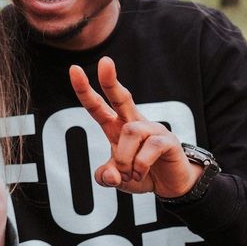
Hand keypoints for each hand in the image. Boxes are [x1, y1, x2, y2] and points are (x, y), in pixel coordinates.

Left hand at [69, 57, 202, 197]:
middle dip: (110, 80)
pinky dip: (139, 165)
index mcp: (116, 127)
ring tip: (129, 173)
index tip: (74, 69)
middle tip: (105, 61)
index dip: (85, 90)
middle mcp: (133, 122)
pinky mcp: (167, 140)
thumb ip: (107, 177)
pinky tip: (140, 174)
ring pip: (130, 131)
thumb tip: (110, 176)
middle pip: (121, 97)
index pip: (97, 106)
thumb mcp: (118, 179)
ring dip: (124, 158)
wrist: (172, 184)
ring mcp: (152, 129)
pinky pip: (150, 147)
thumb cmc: (142, 174)